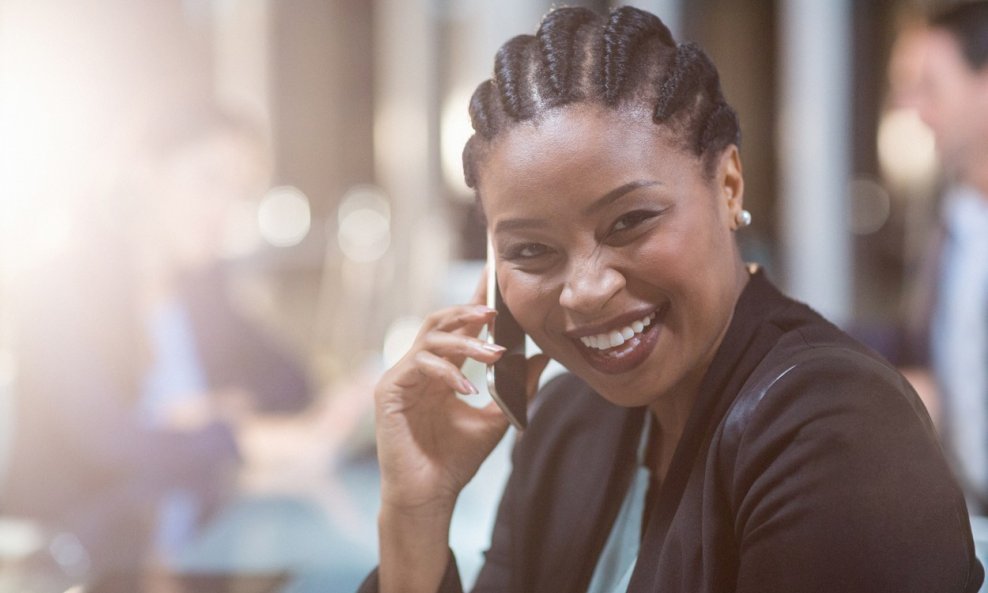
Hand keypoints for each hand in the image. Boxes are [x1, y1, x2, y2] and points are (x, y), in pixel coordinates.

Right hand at [375, 301, 507, 514]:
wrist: (429, 495)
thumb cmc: (456, 461)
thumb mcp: (496, 417)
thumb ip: (517, 387)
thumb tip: (541, 358)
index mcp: (440, 372)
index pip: (457, 328)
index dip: (473, 303)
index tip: (492, 281)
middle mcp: (419, 369)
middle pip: (439, 322)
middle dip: (467, 311)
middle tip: (495, 310)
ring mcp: (401, 378)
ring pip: (430, 339)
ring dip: (465, 343)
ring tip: (493, 354)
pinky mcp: (388, 391)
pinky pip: (418, 365)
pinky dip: (446, 373)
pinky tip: (468, 388)